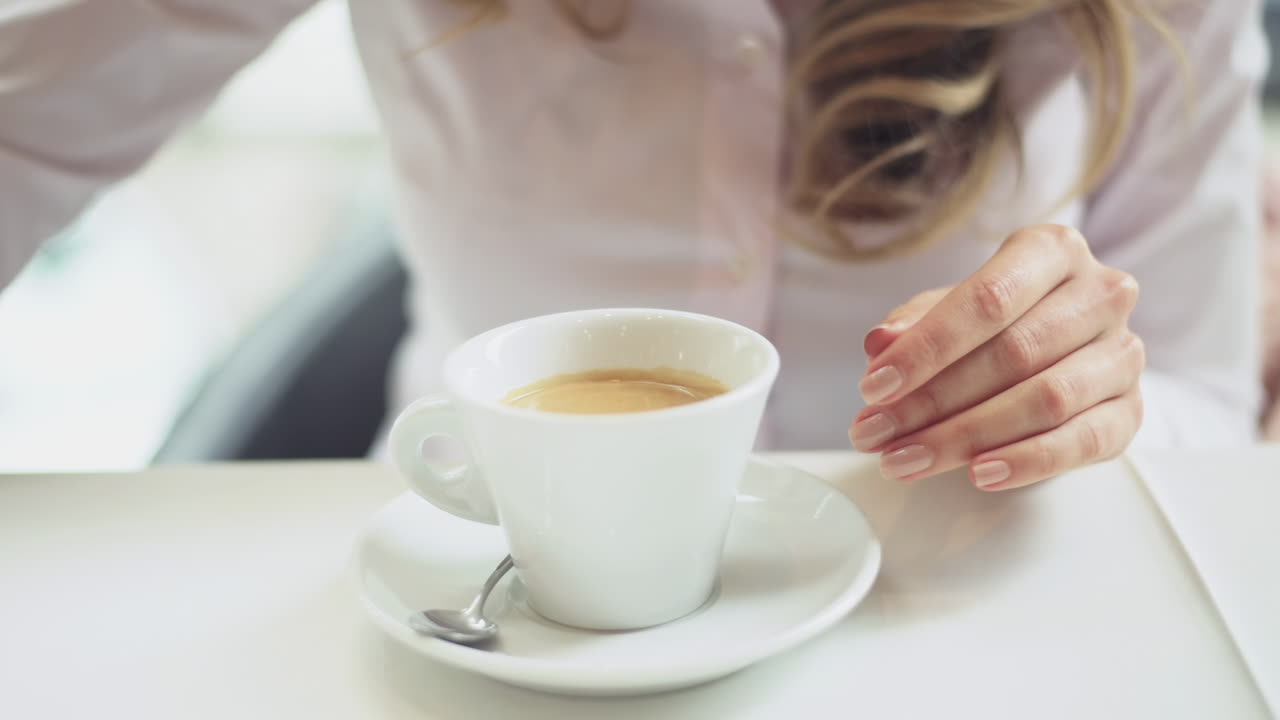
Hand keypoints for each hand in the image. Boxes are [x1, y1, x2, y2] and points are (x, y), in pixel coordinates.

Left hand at [848, 225, 1145, 490]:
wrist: (1059, 350)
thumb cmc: (994, 323)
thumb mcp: (945, 310)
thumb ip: (913, 323)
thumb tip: (881, 344)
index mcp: (1052, 250)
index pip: (989, 299)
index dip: (927, 348)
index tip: (874, 387)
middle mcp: (1100, 294)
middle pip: (1013, 354)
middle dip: (932, 402)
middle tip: (875, 434)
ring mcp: (1123, 353)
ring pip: (1045, 400)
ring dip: (966, 438)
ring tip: (905, 459)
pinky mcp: (1132, 410)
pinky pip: (1084, 440)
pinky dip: (1028, 461)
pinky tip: (979, 473)